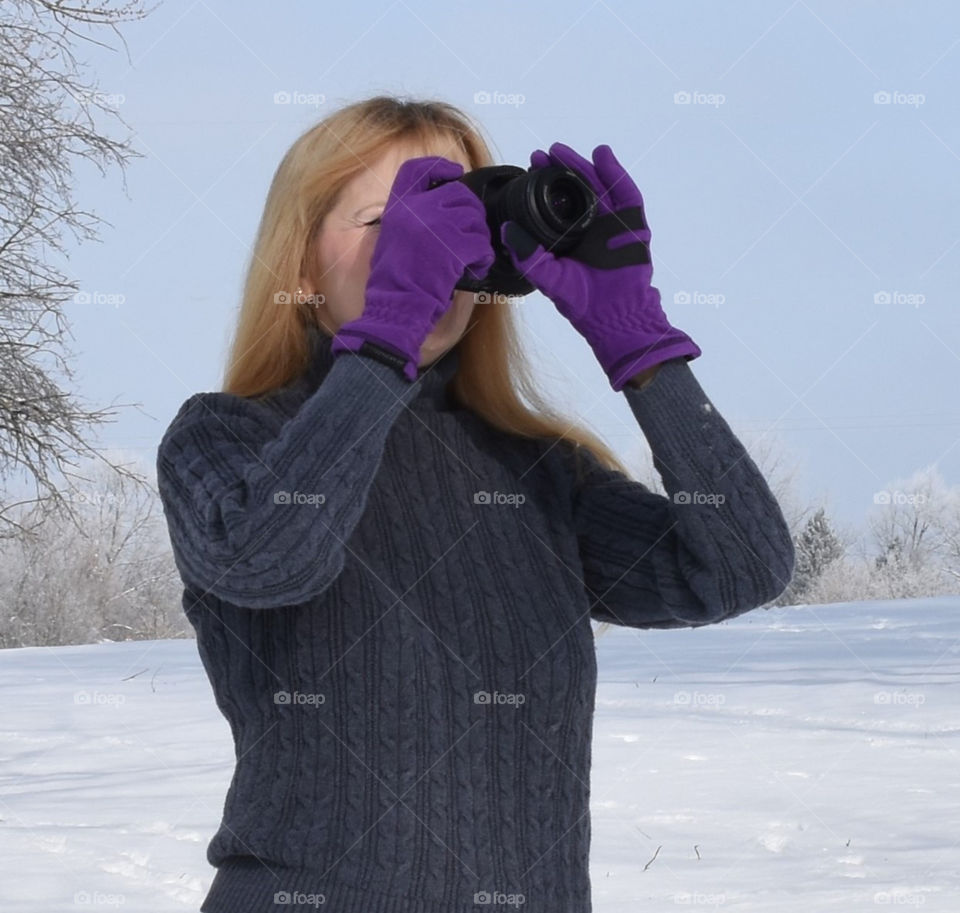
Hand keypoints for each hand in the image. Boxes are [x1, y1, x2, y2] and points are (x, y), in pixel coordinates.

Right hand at [331, 155, 494, 380]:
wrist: (395, 309)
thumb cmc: (393, 285)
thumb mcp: (392, 241)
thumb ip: (413, 220)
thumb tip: (444, 210)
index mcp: (397, 207)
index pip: (419, 169)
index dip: (441, 168)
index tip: (455, 175)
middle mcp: (415, 210)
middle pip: (458, 194)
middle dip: (470, 215)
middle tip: (468, 239)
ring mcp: (435, 226)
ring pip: (474, 218)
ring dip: (478, 240)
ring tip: (469, 259)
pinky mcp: (453, 247)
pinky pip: (481, 243)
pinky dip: (482, 259)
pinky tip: (473, 271)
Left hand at [499, 142, 700, 390]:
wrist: (614, 318)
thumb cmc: (580, 302)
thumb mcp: (548, 278)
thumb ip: (527, 256)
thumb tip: (505, 229)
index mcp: (570, 236)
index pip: (557, 203)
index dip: (544, 184)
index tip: (529, 167)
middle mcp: (591, 226)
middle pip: (577, 188)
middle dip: (560, 169)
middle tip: (541, 154)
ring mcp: (613, 224)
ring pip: (599, 185)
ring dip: (583, 165)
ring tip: (563, 151)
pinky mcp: (632, 226)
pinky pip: (626, 194)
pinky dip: (616, 173)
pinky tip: (602, 155)